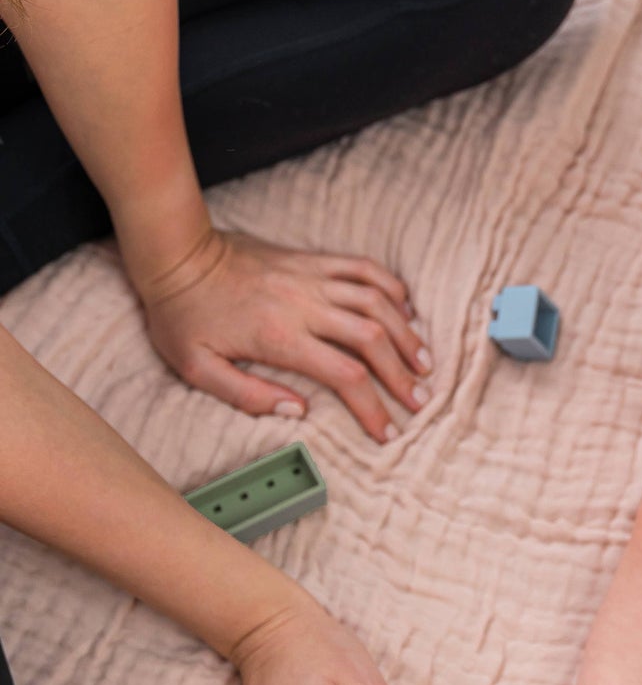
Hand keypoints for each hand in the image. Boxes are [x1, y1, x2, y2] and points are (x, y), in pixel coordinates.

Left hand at [137, 228, 430, 441]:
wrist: (175, 252)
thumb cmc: (182, 313)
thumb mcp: (197, 368)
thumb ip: (248, 395)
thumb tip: (299, 411)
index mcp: (281, 337)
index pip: (346, 376)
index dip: (373, 407)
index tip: (387, 431)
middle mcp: (305, 304)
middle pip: (373, 340)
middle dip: (402, 374)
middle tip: (420, 401)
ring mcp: (313, 277)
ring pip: (378, 303)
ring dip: (407, 334)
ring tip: (424, 361)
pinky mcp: (312, 259)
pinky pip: (364, 268)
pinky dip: (392, 288)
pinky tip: (405, 309)